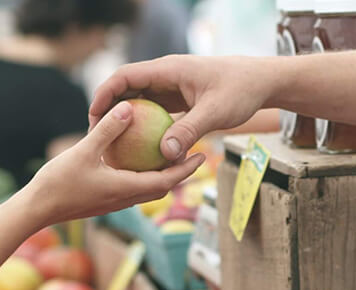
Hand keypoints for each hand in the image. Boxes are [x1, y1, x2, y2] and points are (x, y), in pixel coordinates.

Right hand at [24, 100, 205, 227]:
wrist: (36, 210)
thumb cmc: (58, 182)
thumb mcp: (84, 151)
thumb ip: (107, 130)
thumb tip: (128, 108)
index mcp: (126, 189)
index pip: (166, 181)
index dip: (186, 169)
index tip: (202, 156)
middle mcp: (125, 199)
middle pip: (162, 187)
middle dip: (180, 172)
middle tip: (195, 154)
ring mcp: (115, 202)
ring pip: (147, 189)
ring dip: (163, 175)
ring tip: (172, 156)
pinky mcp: (104, 201)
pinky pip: (132, 187)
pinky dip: (142, 175)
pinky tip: (137, 160)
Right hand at [89, 55, 274, 161]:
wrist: (262, 82)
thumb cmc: (241, 91)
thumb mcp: (215, 112)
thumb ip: (189, 131)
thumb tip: (165, 154)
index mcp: (169, 70)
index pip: (125, 76)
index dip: (105, 94)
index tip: (93, 116)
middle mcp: (166, 76)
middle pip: (127, 89)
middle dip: (109, 110)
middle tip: (96, 135)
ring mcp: (172, 87)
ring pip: (140, 101)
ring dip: (126, 120)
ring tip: (113, 144)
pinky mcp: (180, 99)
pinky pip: (155, 112)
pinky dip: (145, 127)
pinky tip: (140, 149)